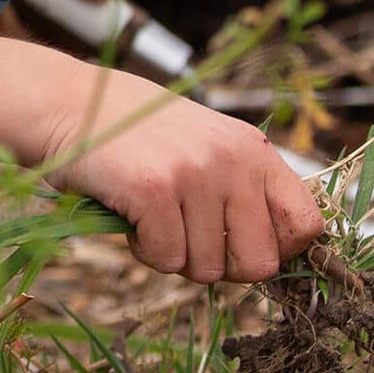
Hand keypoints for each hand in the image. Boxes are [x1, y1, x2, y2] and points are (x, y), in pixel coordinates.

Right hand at [43, 69, 322, 284]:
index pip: (307, 224)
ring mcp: (195, 172)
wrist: (66, 103)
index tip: (238, 245)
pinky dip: (143, 249)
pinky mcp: (155, 189)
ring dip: (173, 254)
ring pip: (207, 269)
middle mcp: (233, 158)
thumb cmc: (133, 132)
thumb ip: (240, 187)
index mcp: (252, 148)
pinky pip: (167, 260)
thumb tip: (273, 258)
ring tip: (149, 213)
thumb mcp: (204, 144)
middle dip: (219, 264)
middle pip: (259, 263)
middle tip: (184, 235)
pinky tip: (129, 214)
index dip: (276, 249)